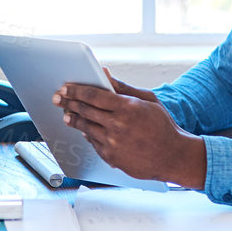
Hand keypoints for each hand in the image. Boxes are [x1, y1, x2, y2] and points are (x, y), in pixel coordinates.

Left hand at [53, 68, 206, 187]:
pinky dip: (88, 135)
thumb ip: (123, 87)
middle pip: (85, 111)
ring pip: (85, 128)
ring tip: (67, 114)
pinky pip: (93, 143)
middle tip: (57, 98)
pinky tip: (85, 130)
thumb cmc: (162, 126)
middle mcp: (118, 126)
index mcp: (127, 108)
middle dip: (68, 103)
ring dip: (73, 119)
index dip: (76, 90)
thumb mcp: (148, 100)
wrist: (173, 156)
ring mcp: (113, 143)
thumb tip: (105, 73)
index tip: (65, 87)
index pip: (93, 95)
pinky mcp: (112, 158)